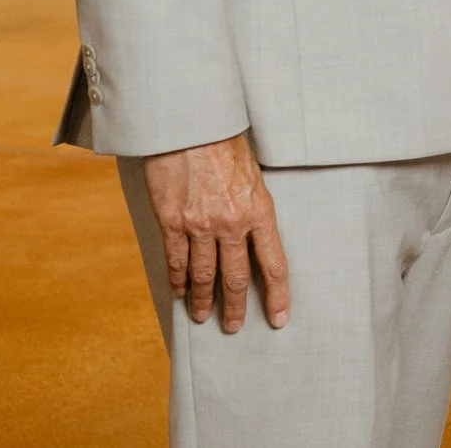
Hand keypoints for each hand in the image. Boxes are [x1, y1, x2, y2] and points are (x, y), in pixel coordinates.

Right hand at [141, 132, 290, 333]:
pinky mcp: (172, 221)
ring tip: (203, 316)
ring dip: (203, 300)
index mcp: (260, 211)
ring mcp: (200, 225)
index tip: (278, 319)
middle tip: (234, 327)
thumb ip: (255, 208)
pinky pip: (176, 260)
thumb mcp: (254, 176)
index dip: (277, 296)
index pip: (274, 264)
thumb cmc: (226, 144)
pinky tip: (179, 292)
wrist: (191, 124)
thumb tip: (256, 237)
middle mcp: (232, 223)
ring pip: (203, 276)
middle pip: (237, 278)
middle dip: (236, 308)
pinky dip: (178, 281)